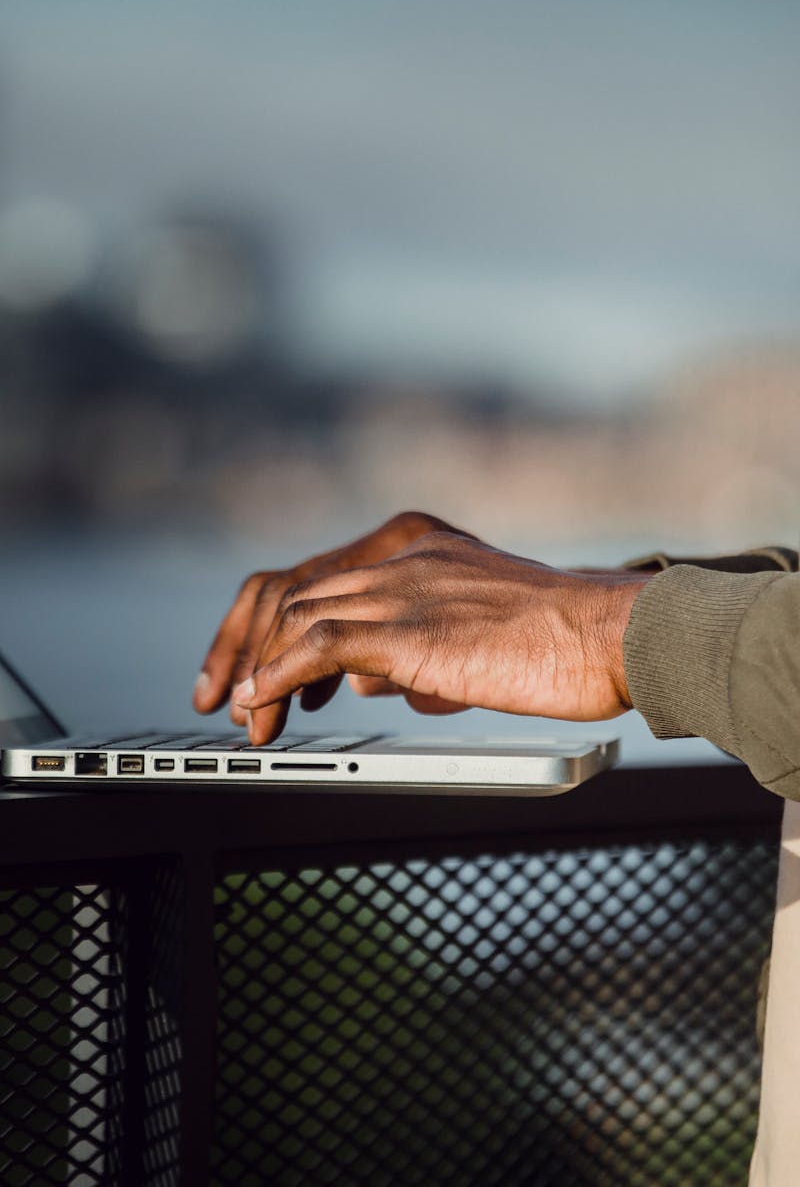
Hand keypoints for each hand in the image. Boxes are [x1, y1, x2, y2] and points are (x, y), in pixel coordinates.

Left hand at [226, 529, 649, 744]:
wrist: (615, 635)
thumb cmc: (563, 641)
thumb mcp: (474, 632)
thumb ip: (415, 642)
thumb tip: (369, 677)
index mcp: (420, 546)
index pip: (323, 576)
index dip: (276, 625)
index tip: (257, 668)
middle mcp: (403, 553)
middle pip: (295, 588)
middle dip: (249, 646)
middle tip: (228, 695)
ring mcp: (405, 586)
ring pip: (297, 613)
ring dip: (261, 670)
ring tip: (249, 718)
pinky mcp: (410, 626)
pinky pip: (318, 643)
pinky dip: (278, 676)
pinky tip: (264, 705)